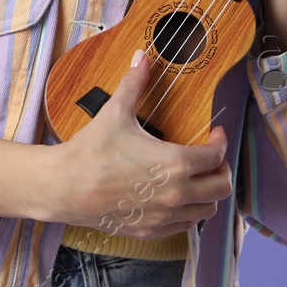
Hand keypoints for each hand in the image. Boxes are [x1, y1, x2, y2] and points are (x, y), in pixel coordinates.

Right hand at [49, 50, 232, 238]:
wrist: (64, 186)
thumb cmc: (91, 150)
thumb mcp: (116, 111)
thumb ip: (134, 82)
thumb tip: (142, 56)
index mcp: (175, 163)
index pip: (216, 157)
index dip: (220, 142)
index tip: (215, 134)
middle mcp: (176, 194)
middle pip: (221, 187)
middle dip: (222, 170)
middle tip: (212, 158)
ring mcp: (164, 216)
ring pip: (207, 210)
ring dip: (208, 193)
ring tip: (197, 178)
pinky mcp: (151, 230)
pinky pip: (185, 225)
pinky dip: (189, 212)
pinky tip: (177, 198)